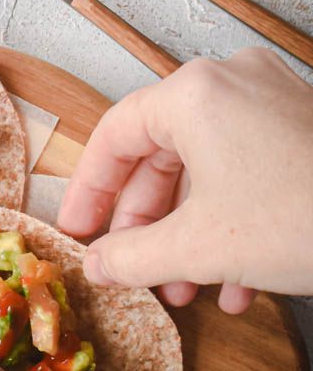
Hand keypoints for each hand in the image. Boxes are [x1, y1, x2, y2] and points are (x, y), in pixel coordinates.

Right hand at [57, 49, 312, 312]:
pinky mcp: (303, 127)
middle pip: (161, 152)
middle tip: (131, 265)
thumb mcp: (199, 247)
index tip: (80, 230)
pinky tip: (237, 281)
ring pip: (207, 166)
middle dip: (148, 223)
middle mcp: (231, 83)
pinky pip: (247, 167)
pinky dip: (232, 219)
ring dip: (190, 231)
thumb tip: (98, 264)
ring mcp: (273, 100)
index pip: (114, 135)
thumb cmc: (304, 217)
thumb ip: (133, 256)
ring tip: (186, 287)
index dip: (89, 190)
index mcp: (194, 94)